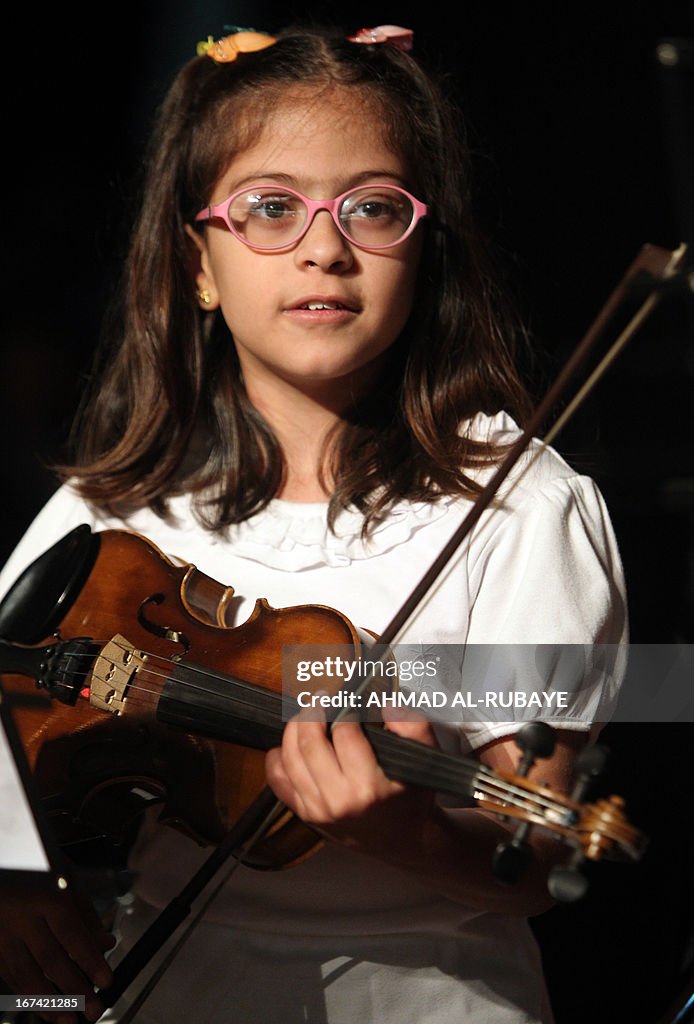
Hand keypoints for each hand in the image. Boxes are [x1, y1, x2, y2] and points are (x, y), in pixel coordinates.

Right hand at [0, 883, 114, 1023]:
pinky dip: (35, 1002)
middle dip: (75, 988)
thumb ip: (88, 921)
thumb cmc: (38, 898)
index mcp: (47, 901)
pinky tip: (53, 1013)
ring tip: (73, 1019)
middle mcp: (24, 921)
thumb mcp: (68, 898)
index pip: (71, 932)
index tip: (106, 981)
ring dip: (53, 1003)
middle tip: (94, 1008)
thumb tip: (106, 944)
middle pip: (50, 958)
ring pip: (28, 976)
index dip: (89, 958)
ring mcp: (5, 941)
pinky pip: (15, 984)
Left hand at [265, 712, 436, 856]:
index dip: (343, 710)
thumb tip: (387, 706)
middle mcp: (339, 800)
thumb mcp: (426, 762)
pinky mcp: (306, 815)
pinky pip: (278, 781)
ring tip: (305, 716)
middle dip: (311, 713)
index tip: (346, 702)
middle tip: (319, 700)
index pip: (345, 734)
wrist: (403, 841)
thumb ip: (413, 727)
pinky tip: (286, 746)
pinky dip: (277, 758)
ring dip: (293, 730)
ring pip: (290, 758)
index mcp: (369, 787)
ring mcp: (318, 809)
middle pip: (310, 743)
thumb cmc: (410, 800)